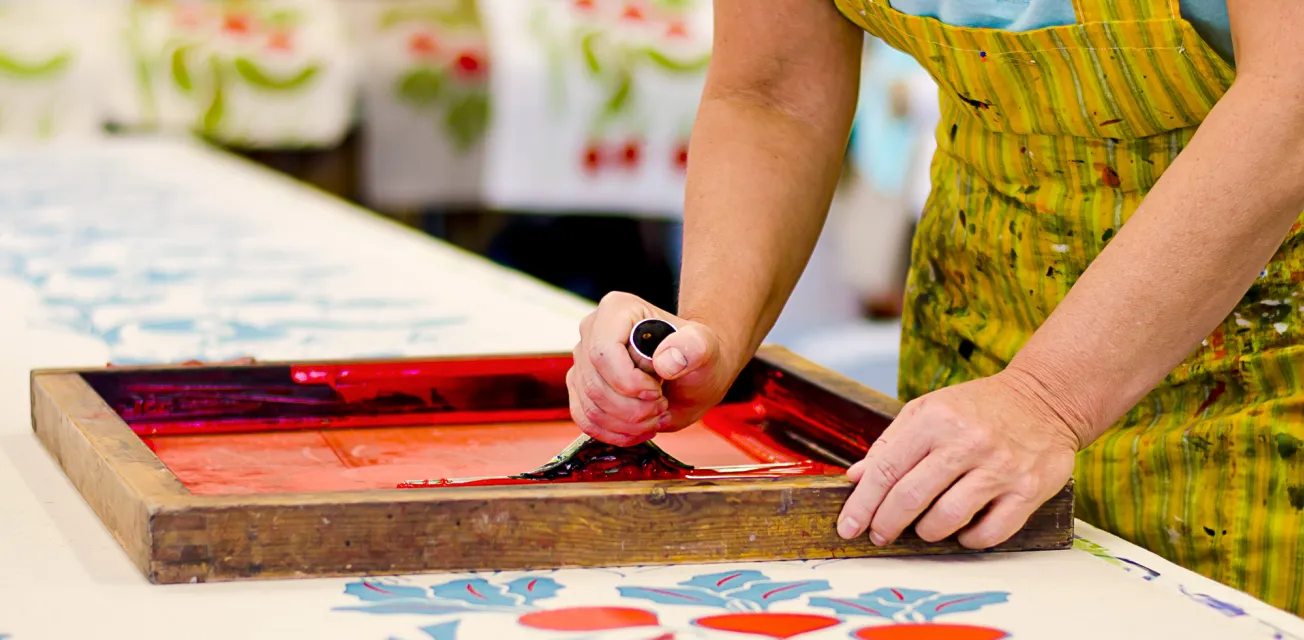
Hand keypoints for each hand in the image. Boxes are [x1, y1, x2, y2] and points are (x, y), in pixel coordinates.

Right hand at [567, 292, 737, 445]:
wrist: (691, 374)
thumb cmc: (695, 355)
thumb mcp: (705, 347)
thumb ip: (693, 347)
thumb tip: (665, 362)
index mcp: (617, 310)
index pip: (603, 353)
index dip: (628, 382)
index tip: (656, 391)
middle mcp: (592, 331)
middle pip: (595, 384)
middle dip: (632, 408)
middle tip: (661, 406)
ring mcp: (583, 361)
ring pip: (591, 407)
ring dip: (628, 423)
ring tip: (656, 416)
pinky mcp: (582, 388)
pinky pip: (586, 419)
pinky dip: (615, 433)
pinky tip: (640, 428)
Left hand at [836, 370, 1079, 548]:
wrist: (1045, 399)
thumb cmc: (979, 408)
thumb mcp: (928, 410)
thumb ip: (891, 444)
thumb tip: (856, 478)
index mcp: (935, 419)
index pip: (885, 470)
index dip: (862, 504)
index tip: (848, 526)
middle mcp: (966, 442)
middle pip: (910, 498)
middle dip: (886, 524)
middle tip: (879, 535)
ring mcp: (999, 468)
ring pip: (947, 519)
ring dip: (927, 532)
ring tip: (924, 528)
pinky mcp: (1027, 491)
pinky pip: (989, 533)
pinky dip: (968, 539)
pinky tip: (962, 530)